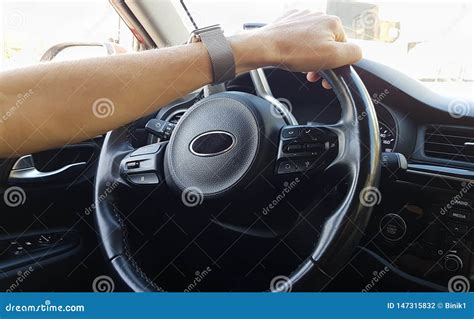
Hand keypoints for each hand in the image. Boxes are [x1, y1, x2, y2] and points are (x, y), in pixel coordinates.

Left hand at [230, 10, 361, 87]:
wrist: (264, 48)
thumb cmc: (294, 52)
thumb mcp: (333, 57)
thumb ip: (353, 54)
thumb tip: (357, 53)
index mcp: (333, 22)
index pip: (344, 48)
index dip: (336, 65)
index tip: (326, 77)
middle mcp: (318, 16)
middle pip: (329, 45)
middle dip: (323, 63)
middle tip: (313, 75)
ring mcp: (302, 18)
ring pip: (314, 43)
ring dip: (311, 58)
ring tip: (302, 67)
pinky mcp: (288, 22)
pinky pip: (299, 39)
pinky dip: (298, 50)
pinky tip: (292, 57)